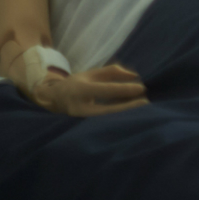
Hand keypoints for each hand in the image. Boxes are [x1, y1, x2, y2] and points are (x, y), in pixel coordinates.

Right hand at [28, 63, 147, 116]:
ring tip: (143, 108)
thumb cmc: (76, 84)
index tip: (142, 88)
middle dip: (128, 107)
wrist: (52, 100)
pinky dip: (118, 117)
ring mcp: (81, 120)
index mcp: (81, 90)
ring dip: (125, 113)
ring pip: (107, 118)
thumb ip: (113, 72)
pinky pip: (104, 122)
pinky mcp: (83, 128)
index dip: (125, 89)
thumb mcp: (92, 74)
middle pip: (108, 110)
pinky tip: (131, 113)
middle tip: (147, 102)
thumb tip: (134, 76)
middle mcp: (80, 108)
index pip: (107, 90)